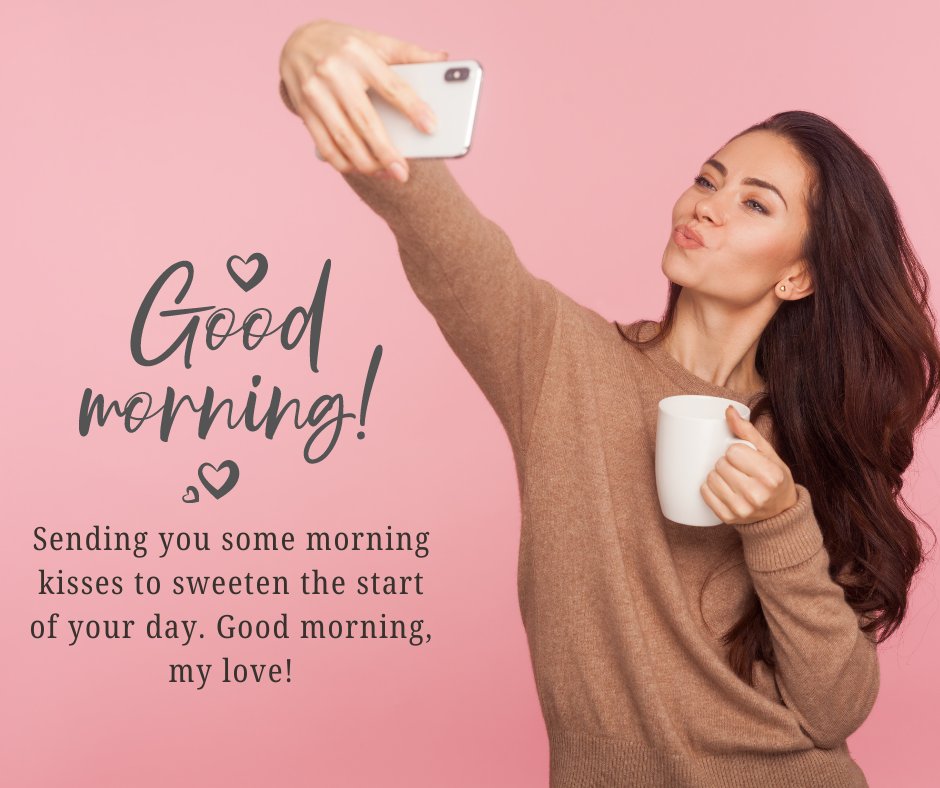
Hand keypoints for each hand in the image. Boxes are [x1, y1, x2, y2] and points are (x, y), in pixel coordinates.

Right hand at [278, 19, 447, 181]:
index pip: (391, 85)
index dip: (412, 108)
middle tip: (403, 174)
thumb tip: (444, 58)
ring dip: (366, 163)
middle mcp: (334, 72)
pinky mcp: (303, 109)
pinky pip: (324, 145)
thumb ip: (408, 52)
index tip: (430, 127)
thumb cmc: (345, 45)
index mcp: (359, 53)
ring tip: (386, 174)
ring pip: (343, 138)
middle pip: (365, 120)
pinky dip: (343, 162)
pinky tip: (361, 168)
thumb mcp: (375, 40)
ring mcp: (315, 92)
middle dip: (386, 152)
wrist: (297, 41)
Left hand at [700, 405, 799, 524]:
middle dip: (726, 462)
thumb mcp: (768, 453)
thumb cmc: (774, 479)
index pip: (733, 451)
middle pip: (720, 464)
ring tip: (731, 478)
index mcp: (771, 476)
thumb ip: (747, 431)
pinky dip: (710, 488)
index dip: (735, 451)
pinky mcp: (728, 517)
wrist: (779, 513)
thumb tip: (728, 410)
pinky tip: (724, 488)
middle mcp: (757, 495)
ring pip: (711, 478)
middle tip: (737, 468)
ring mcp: (742, 509)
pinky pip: (705, 493)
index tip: (744, 457)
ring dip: (717, 474)